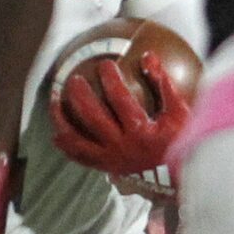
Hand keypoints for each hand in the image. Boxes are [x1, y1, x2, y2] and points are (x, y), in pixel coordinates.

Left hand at [50, 51, 188, 174]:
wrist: (176, 178)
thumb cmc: (180, 141)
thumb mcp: (179, 112)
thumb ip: (163, 83)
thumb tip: (148, 56)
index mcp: (140, 131)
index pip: (120, 99)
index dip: (110, 79)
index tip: (105, 64)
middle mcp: (121, 146)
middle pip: (91, 116)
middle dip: (80, 94)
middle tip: (74, 79)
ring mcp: (110, 158)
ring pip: (76, 139)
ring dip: (62, 118)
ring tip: (54, 99)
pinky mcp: (105, 166)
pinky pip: (79, 156)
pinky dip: (65, 144)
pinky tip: (57, 131)